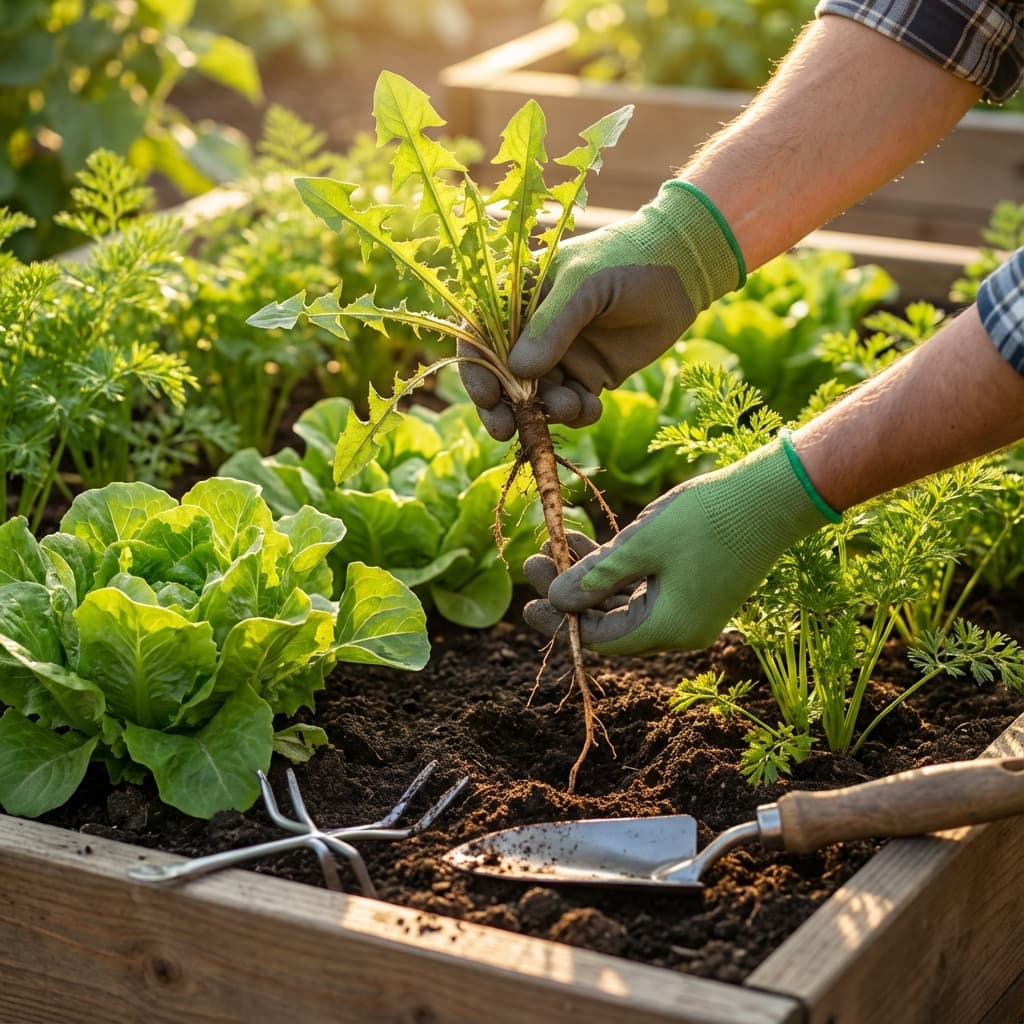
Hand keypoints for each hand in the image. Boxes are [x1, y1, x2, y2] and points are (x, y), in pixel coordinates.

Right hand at [460, 181, 743, 439]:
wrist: (682, 271)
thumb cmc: (627, 261)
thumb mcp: (586, 284)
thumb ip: (552, 324)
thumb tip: (518, 370)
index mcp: (518, 299)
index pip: (480, 336)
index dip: (477, 370)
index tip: (488, 398)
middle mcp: (533, 331)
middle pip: (502, 377)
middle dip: (502, 407)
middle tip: (506, 431)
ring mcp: (562, 355)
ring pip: (538, 398)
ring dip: (547, 412)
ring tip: (572, 406)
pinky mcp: (590, 375)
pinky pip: (572, 405)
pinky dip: (577, 414)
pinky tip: (593, 407)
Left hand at [521, 435, 838, 655]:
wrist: (773, 496)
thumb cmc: (707, 518)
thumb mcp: (641, 546)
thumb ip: (595, 576)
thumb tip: (556, 601)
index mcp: (668, 628)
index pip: (601, 639)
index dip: (561, 621)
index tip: (529, 600)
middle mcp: (680, 628)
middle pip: (609, 622)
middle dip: (570, 595)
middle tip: (535, 564)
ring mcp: (690, 609)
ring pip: (625, 602)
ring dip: (590, 578)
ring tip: (556, 545)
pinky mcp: (695, 587)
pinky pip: (645, 588)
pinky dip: (617, 570)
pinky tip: (590, 543)